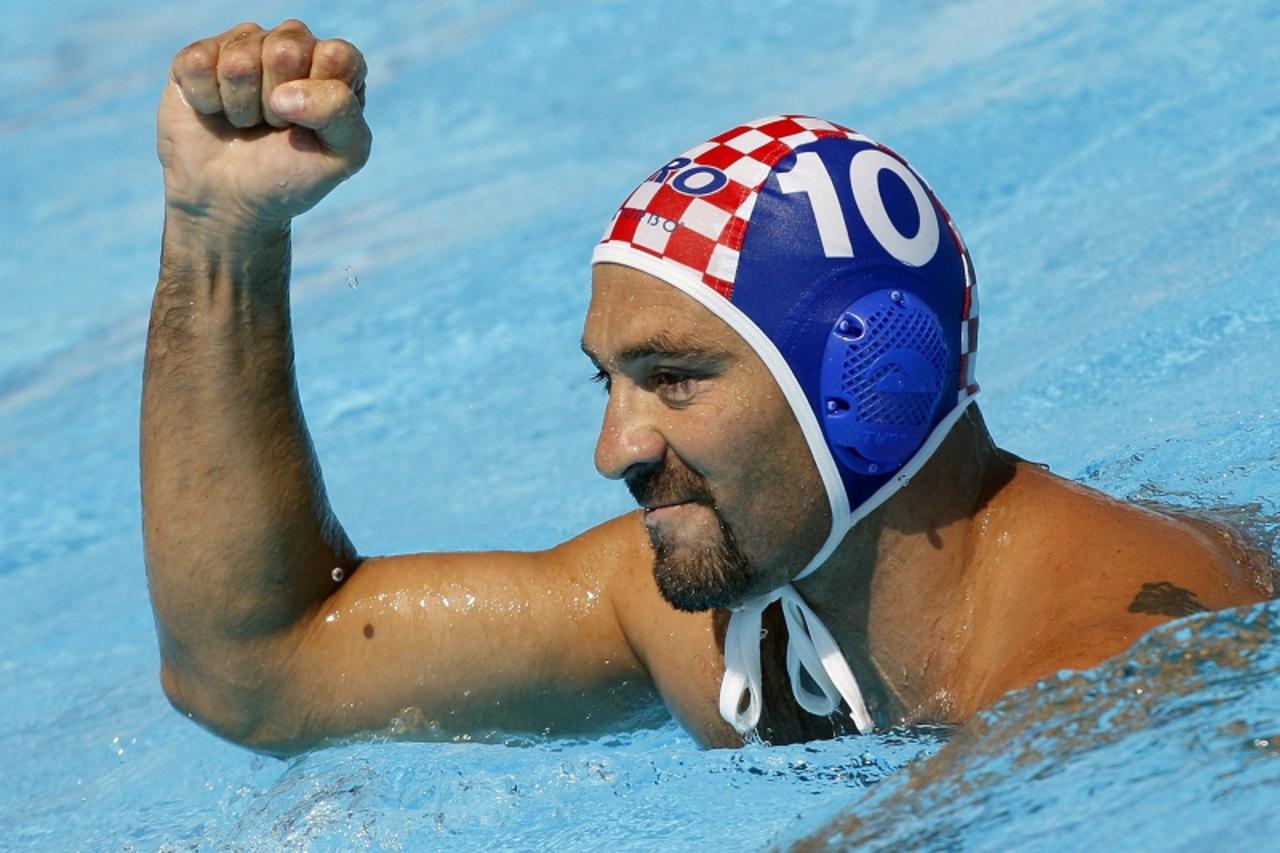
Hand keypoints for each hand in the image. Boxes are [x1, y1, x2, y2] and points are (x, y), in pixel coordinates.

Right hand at [158, 20, 370, 232]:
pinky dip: (206, 101)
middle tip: (275, 126)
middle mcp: (291, 46)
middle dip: (278, 105)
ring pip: (240, 60)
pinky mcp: (198, 55)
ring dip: (242, 108)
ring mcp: (243, 45)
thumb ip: (342, 113)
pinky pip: (199, 64)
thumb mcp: (343, 155)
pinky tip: (214, 112)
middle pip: (285, 50)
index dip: (320, 99)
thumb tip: (286, 93)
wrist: (230, 201)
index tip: (312, 128)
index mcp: (336, 66)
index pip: (337, 55)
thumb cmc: (292, 176)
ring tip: (245, 123)